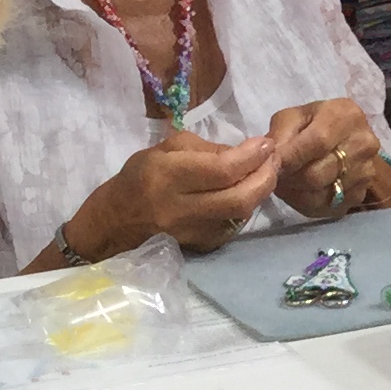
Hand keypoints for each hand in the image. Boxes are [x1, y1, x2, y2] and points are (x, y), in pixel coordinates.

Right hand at [81, 130, 279, 256]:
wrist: (116, 222)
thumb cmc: (139, 177)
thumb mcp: (164, 150)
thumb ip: (205, 149)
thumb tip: (243, 153)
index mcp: (167, 177)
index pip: (222, 170)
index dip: (251, 156)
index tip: (266, 143)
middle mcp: (180, 208)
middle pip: (239, 197)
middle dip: (266, 176)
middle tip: (274, 159)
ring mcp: (191, 232)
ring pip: (241, 214)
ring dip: (261, 191)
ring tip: (265, 172)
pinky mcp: (200, 246)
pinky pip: (233, 225)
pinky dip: (246, 207)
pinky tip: (247, 193)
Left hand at [268, 99, 389, 219]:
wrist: (342, 137)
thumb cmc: (313, 122)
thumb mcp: (292, 117)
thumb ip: (280, 135)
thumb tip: (272, 160)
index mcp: (348, 116)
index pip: (318, 142)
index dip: (291, 157)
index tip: (270, 164)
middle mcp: (364, 145)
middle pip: (318, 174)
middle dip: (289, 178)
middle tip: (274, 176)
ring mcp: (366, 172)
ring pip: (319, 195)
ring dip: (294, 192)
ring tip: (284, 182)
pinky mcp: (361, 195)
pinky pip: (326, 208)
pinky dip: (305, 203)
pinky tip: (298, 191)